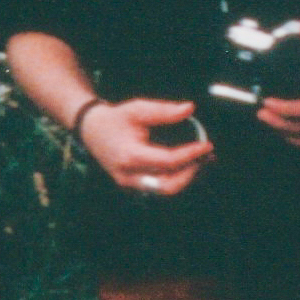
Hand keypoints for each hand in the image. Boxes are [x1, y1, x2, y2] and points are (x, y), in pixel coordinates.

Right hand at [81, 95, 215, 195]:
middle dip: (191, 173)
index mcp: (130, 156)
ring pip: (164, 190)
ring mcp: (129, 184)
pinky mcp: (133, 186)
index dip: (190, 155)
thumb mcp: (138, 109)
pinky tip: (188, 166)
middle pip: (167, 185)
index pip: (167, 161)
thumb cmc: (116, 119)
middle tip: (206, 157)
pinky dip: (176, 179)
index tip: (206, 145)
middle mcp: (129, 176)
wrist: (92, 131)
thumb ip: (164, 110)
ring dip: (186, 178)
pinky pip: (158, 188)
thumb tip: (190, 108)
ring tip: (202, 162)